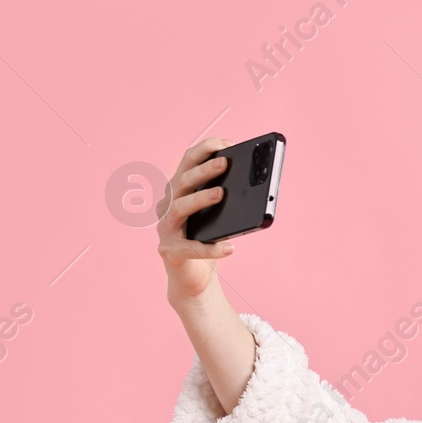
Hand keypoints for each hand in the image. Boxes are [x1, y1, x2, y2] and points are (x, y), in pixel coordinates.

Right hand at [158, 137, 235, 303]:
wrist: (193, 278)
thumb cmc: (207, 240)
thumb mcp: (220, 216)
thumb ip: (229, 199)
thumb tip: (256, 186)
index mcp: (179, 190)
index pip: (188, 161)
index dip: (205, 149)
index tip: (228, 144)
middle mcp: (167, 205)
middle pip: (182, 181)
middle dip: (204, 170)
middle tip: (225, 163)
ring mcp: (165, 228)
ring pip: (179, 208)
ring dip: (200, 199)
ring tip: (222, 194)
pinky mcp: (169, 251)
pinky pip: (190, 248)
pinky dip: (211, 248)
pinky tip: (230, 248)